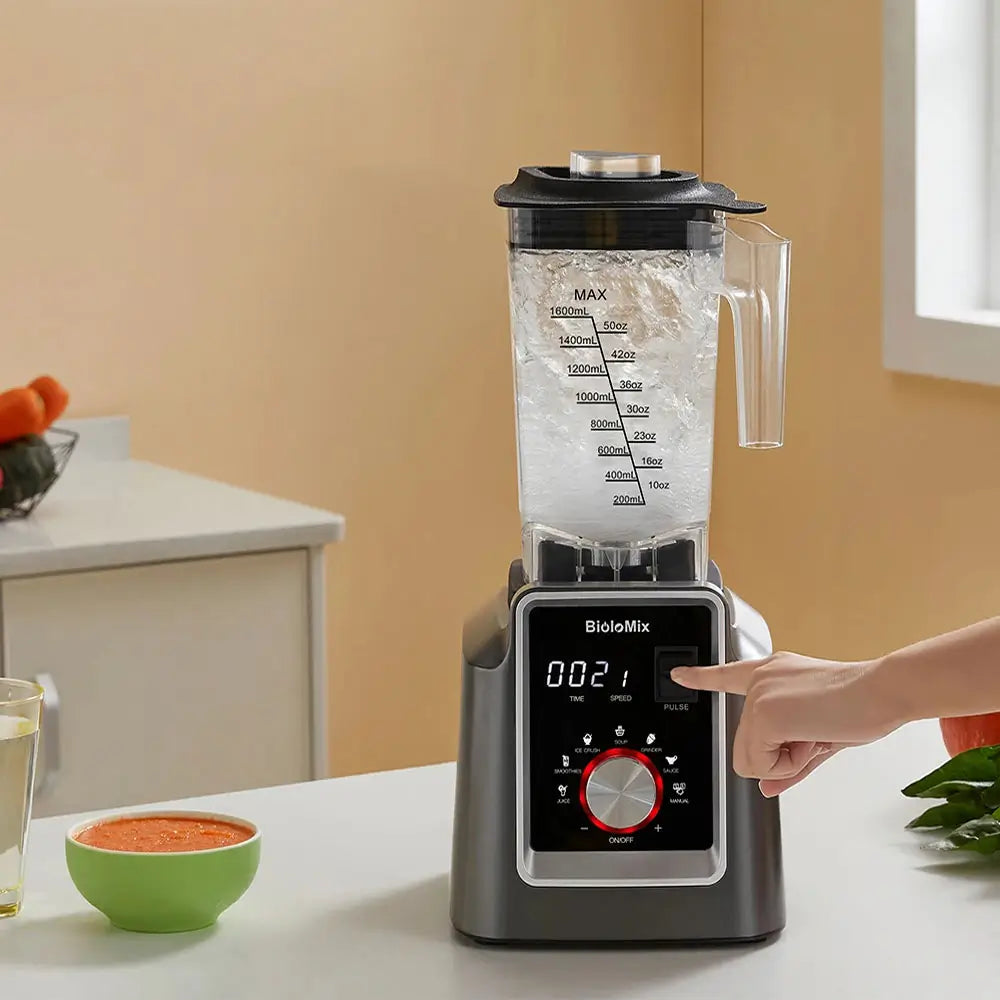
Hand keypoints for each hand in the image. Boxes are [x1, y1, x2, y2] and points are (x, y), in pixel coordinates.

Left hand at [670, 653, 898, 796]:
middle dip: (779, 756)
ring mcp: (759, 695)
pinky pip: (763, 763)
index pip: (726, 675)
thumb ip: (789, 764)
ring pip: (753, 759)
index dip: (700, 677)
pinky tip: (813, 737)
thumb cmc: (859, 706)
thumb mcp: (818, 738)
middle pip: (745, 747)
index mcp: (771, 674)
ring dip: (787, 759)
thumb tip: (767, 788)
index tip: (679, 674)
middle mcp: (759, 679)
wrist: (881, 691)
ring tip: (815, 733)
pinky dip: (791, 763)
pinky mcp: (765, 713)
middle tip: (813, 735)